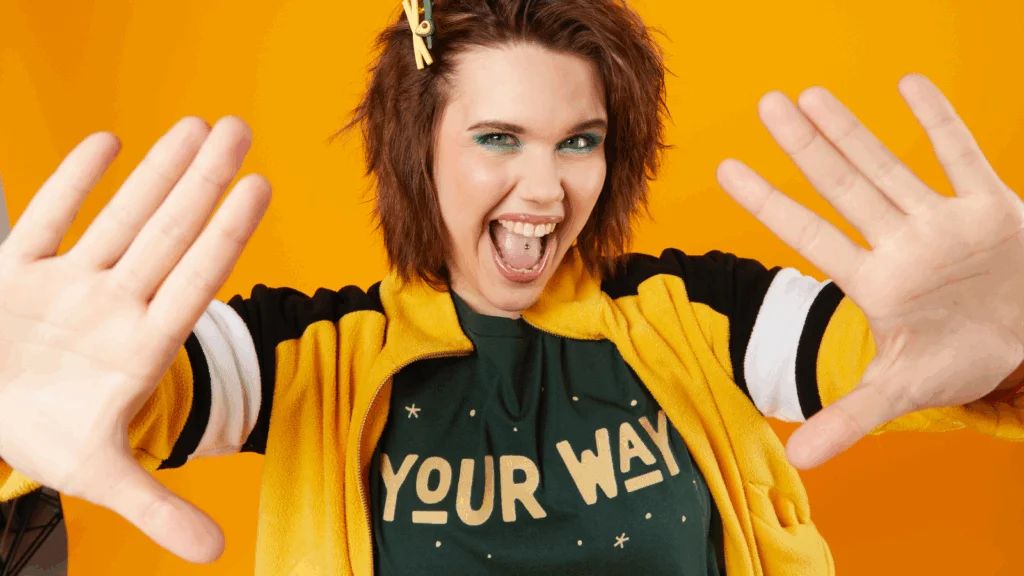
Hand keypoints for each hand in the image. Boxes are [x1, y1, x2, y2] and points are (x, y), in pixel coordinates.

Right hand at [0, 117, 270, 561]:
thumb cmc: (44, 438)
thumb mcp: (99, 476)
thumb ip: (157, 509)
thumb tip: (214, 557)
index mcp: (137, 348)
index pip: (194, 279)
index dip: (226, 234)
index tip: (260, 188)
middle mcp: (111, 306)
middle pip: (168, 234)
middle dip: (203, 184)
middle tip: (242, 130)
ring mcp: (65, 285)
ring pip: (119, 217)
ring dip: (155, 172)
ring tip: (198, 126)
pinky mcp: (13, 273)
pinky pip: (44, 219)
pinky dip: (70, 185)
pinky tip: (106, 141)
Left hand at [715, 74, 1023, 468]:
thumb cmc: (956, 361)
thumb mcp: (901, 391)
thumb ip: (850, 417)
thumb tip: (798, 460)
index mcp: (873, 282)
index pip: (810, 233)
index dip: (769, 203)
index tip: (725, 169)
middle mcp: (900, 244)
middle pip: (844, 188)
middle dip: (806, 148)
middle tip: (767, 104)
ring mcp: (944, 223)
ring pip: (892, 167)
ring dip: (855, 132)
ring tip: (813, 95)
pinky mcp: (994, 210)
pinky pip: (964, 157)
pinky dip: (942, 123)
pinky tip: (910, 84)